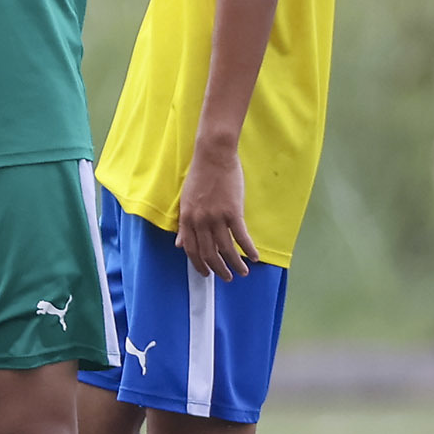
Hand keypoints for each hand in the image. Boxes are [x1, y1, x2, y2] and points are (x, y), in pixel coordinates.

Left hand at [175, 145, 257, 280]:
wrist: (213, 156)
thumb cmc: (200, 176)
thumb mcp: (186, 202)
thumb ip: (184, 225)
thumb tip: (179, 245)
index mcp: (187, 219)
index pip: (191, 250)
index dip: (199, 265)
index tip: (207, 273)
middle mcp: (200, 221)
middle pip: (209, 254)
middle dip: (218, 270)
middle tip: (227, 277)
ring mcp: (216, 217)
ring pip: (226, 249)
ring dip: (235, 264)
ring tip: (243, 272)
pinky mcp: (233, 211)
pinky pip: (241, 237)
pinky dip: (248, 250)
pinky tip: (255, 257)